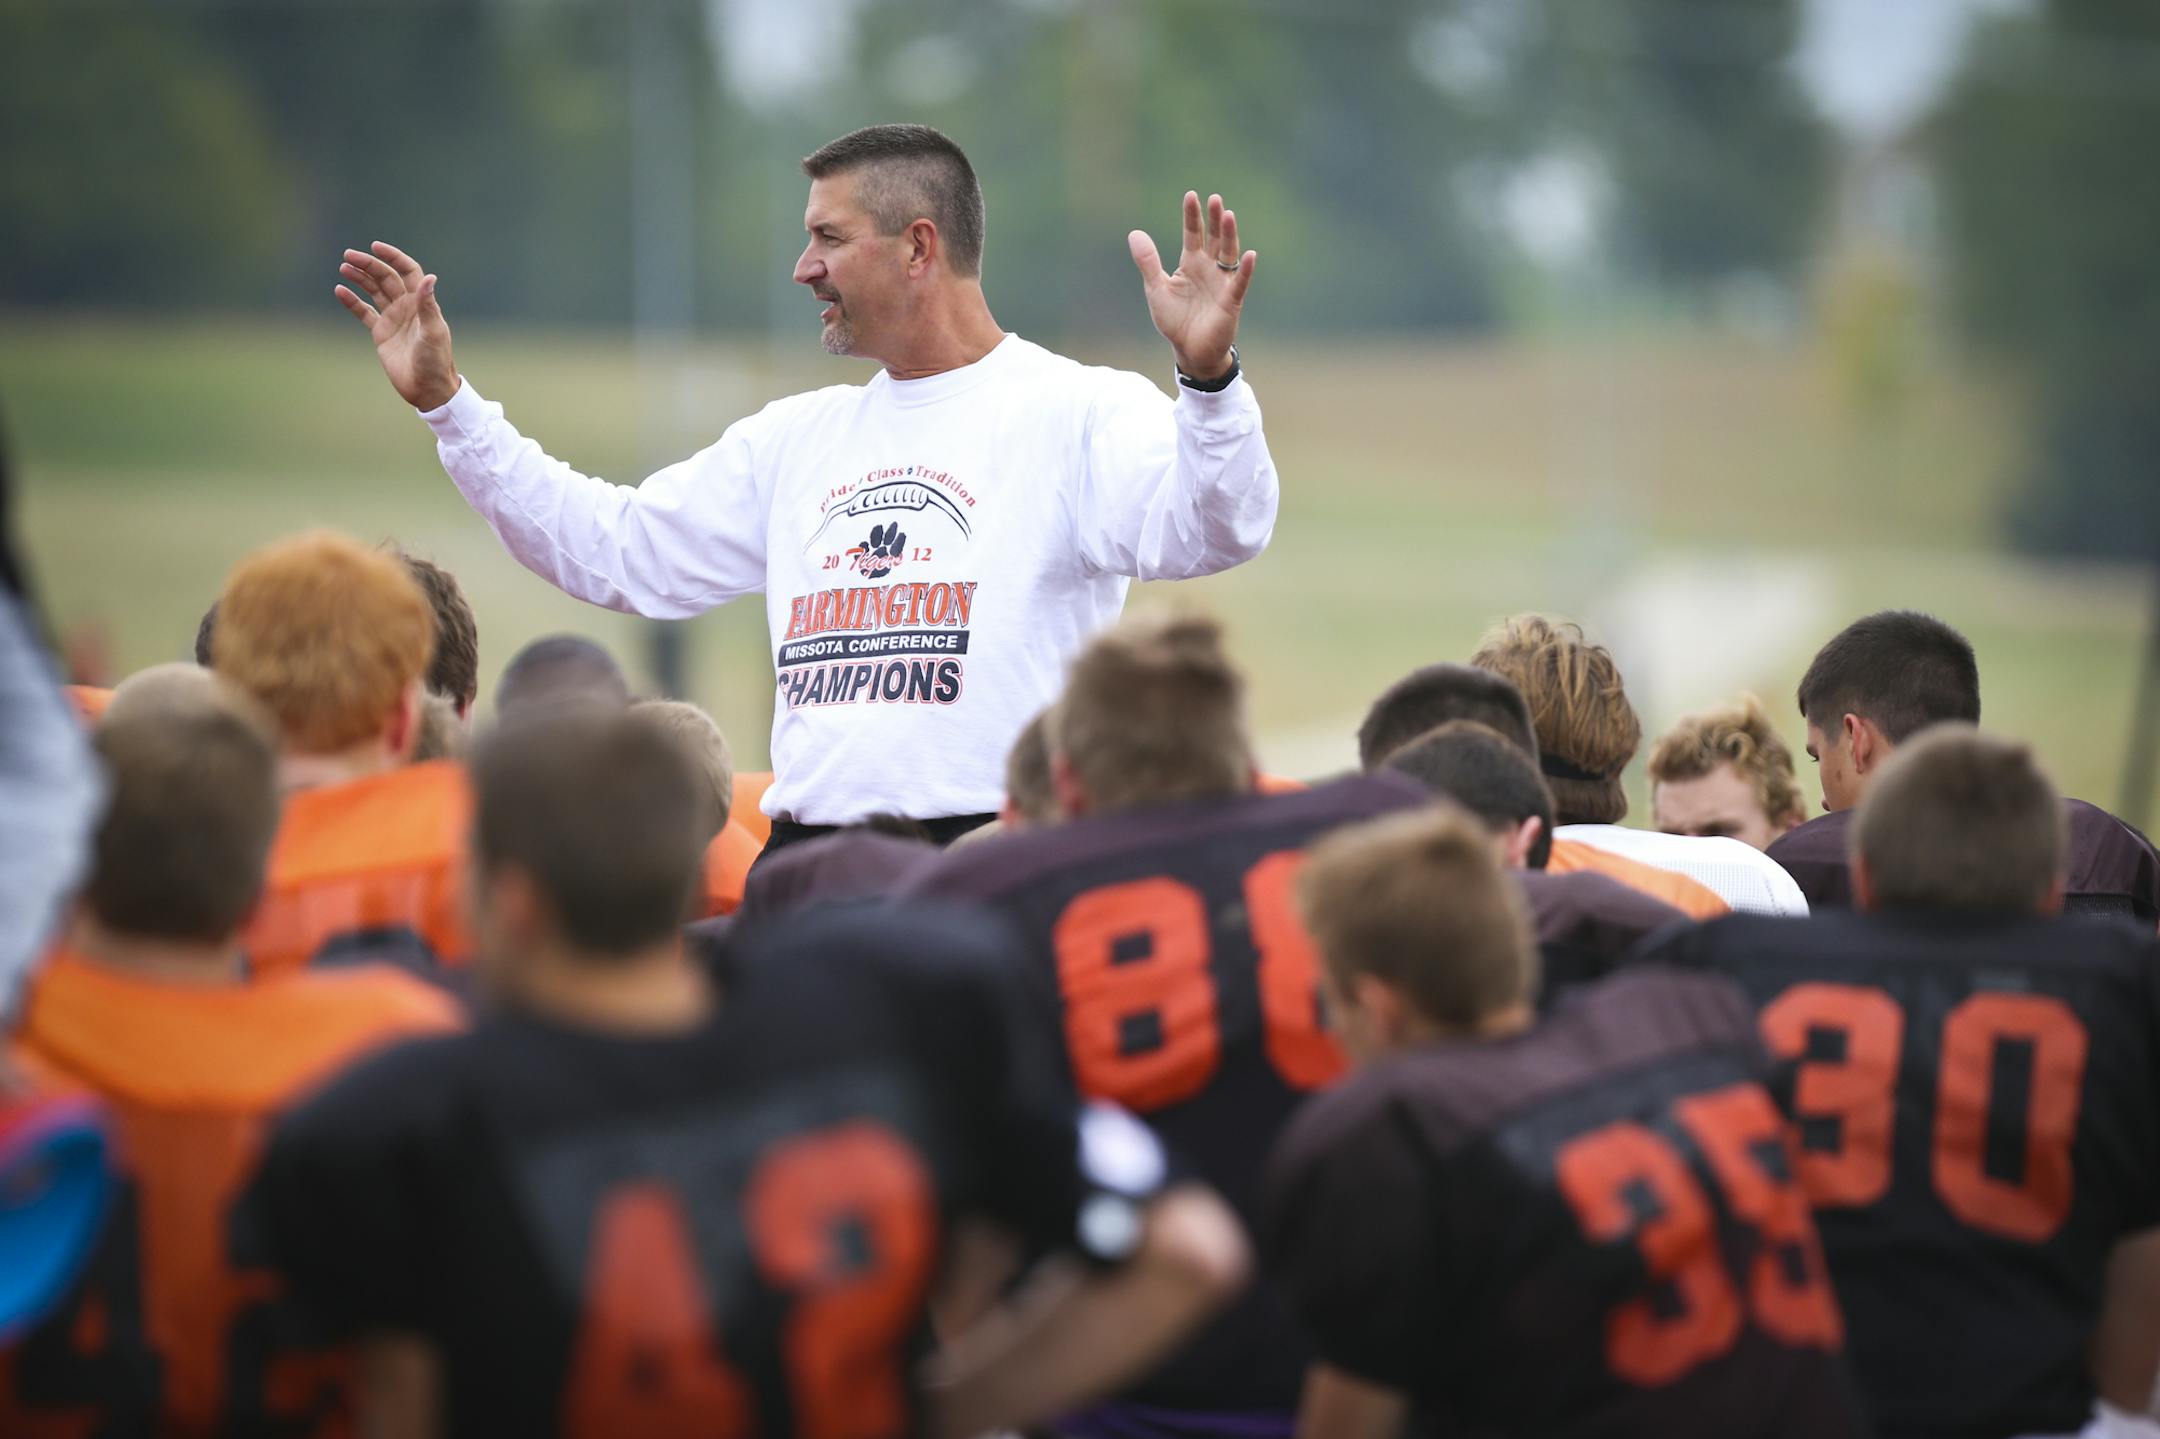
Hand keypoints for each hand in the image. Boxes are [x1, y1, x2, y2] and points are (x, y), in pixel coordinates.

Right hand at [336, 241, 459, 411]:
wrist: (427, 388)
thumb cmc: (435, 360)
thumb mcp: (434, 332)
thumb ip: (428, 305)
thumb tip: (430, 277)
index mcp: (422, 303)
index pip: (408, 271)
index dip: (393, 257)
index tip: (376, 247)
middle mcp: (407, 306)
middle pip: (387, 278)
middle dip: (369, 265)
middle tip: (348, 255)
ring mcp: (393, 318)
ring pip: (374, 291)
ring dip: (360, 277)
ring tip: (344, 267)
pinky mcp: (381, 333)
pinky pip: (364, 312)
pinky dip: (352, 301)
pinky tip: (340, 290)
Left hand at [1128, 192, 1254, 381]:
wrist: (1190, 351)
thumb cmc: (1175, 321)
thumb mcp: (1156, 289)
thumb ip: (1148, 262)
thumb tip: (1135, 233)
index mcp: (1191, 264)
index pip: (1193, 234)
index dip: (1192, 216)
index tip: (1191, 195)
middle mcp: (1209, 269)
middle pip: (1214, 239)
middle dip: (1214, 220)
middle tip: (1214, 198)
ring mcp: (1222, 283)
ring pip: (1228, 254)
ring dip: (1229, 236)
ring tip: (1228, 215)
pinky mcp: (1231, 301)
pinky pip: (1240, 282)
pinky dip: (1245, 270)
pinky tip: (1250, 255)